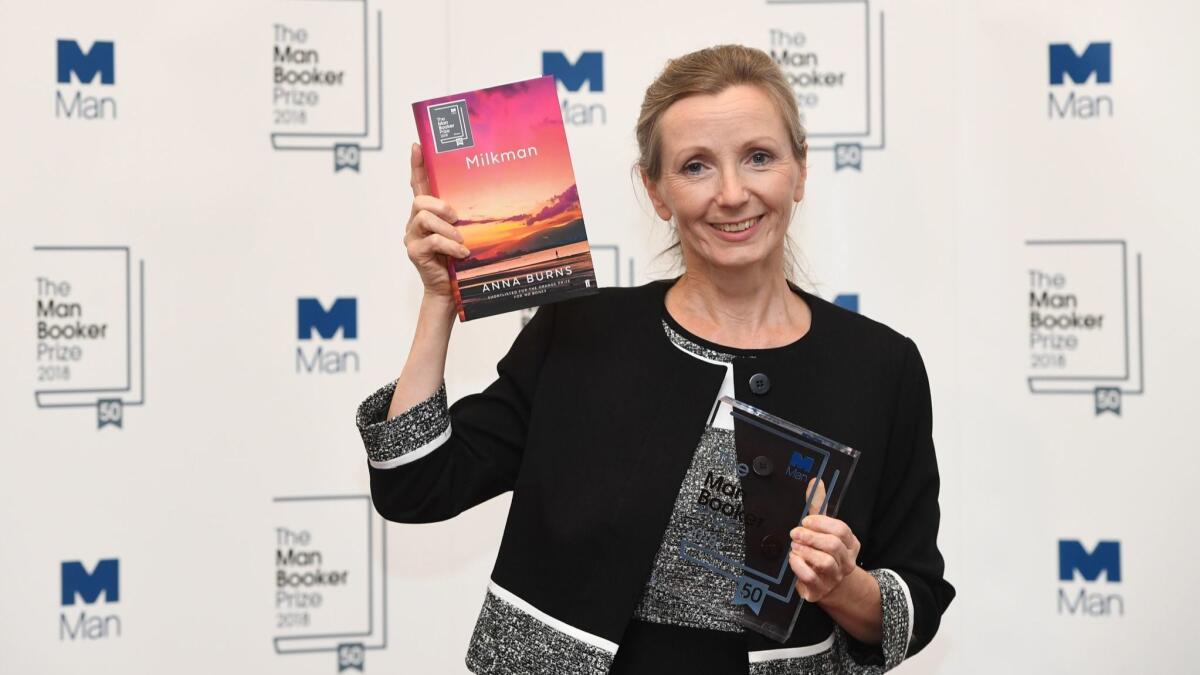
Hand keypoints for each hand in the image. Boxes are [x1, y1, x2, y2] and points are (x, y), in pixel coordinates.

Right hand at [404, 143, 469, 299]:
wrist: (450, 288)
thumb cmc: (458, 257)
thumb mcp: (463, 231)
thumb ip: (462, 216)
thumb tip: (484, 195)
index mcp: (427, 212)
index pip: (419, 184)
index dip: (417, 165)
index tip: (417, 145)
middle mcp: (415, 222)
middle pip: (420, 200)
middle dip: (440, 206)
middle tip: (456, 218)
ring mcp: (412, 236)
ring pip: (424, 218)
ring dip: (448, 229)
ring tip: (461, 241)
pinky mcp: (414, 251)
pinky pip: (432, 241)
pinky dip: (450, 246)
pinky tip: (461, 253)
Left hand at [787, 481, 860, 602]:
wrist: (824, 583)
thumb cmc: (821, 551)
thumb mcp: (822, 528)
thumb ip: (818, 506)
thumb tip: (815, 482)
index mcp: (850, 544)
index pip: (841, 530)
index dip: (821, 524)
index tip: (806, 521)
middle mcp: (846, 561)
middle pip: (833, 545)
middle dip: (811, 537)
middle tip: (795, 533)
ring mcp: (834, 577)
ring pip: (825, 562)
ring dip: (806, 551)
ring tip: (794, 546)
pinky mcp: (820, 589)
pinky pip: (811, 578)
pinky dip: (799, 566)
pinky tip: (793, 559)